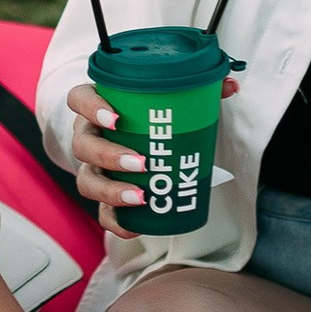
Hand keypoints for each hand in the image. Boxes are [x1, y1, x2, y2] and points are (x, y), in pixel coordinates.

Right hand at [65, 73, 240, 219]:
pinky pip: (101, 211)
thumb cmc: (150, 114)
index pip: (79, 99)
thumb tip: (231, 85)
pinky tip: (136, 225)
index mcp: (98, 105)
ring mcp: (92, 167)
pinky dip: (116, 220)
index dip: (90, 108)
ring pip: (87, 180)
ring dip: (111, 191)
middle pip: (82, 145)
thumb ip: (199, 88)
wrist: (142, 139)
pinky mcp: (103, 194)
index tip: (116, 118)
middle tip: (142, 162)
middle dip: (108, 156)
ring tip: (142, 195)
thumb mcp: (170, 97)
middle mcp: (89, 135)